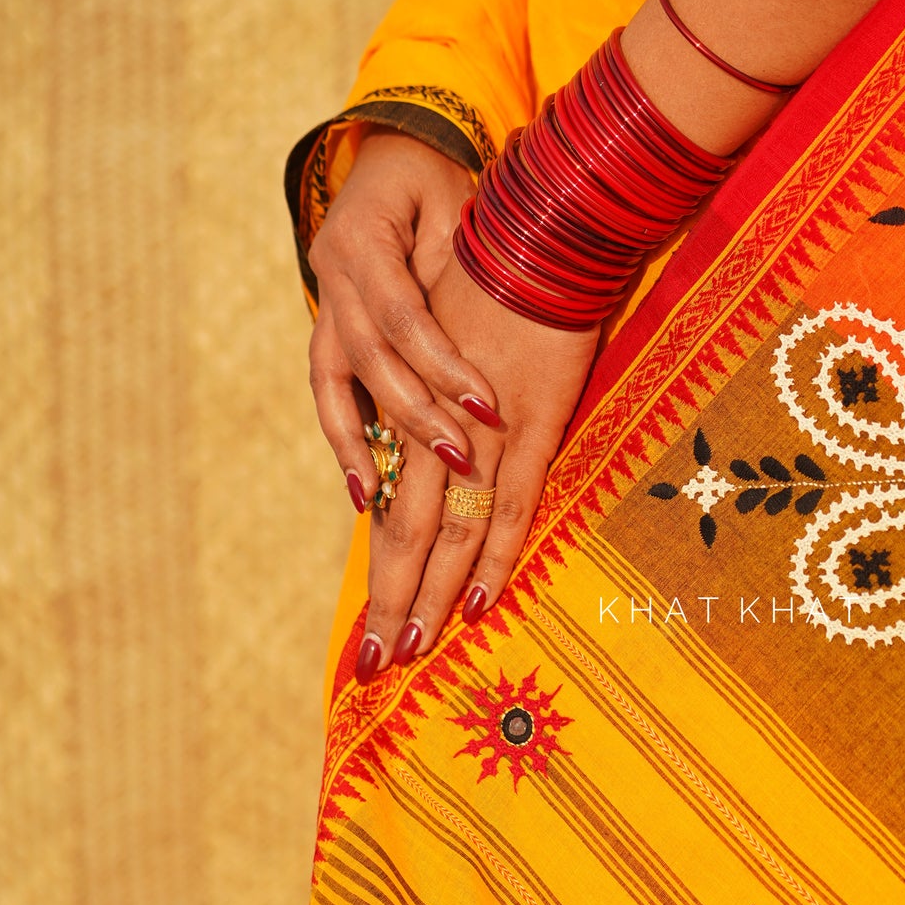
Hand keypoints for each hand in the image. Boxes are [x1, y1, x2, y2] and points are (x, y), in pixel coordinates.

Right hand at [306, 129, 503, 509]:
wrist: (401, 151)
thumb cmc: (444, 179)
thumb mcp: (460, 206)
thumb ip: (459, 268)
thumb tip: (486, 333)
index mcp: (363, 236)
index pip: (402, 316)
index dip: (442, 365)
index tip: (487, 408)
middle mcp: (332, 271)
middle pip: (368, 355)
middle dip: (414, 411)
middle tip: (460, 458)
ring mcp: (325, 300)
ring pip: (333, 379)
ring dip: (359, 441)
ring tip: (381, 498)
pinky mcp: (330, 325)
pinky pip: (330, 387)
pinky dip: (345, 436)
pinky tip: (362, 487)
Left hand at [354, 252, 598, 680]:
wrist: (534, 235)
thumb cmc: (496, 285)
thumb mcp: (450, 350)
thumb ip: (439, 407)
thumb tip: (435, 462)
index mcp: (415, 418)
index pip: (392, 514)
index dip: (380, 575)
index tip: (370, 630)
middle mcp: (435, 432)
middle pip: (405, 535)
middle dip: (389, 604)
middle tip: (375, 668)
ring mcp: (481, 433)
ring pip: (446, 533)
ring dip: (427, 596)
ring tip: (411, 651)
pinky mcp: (529, 426)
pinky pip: (511, 506)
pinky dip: (493, 557)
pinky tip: (474, 602)